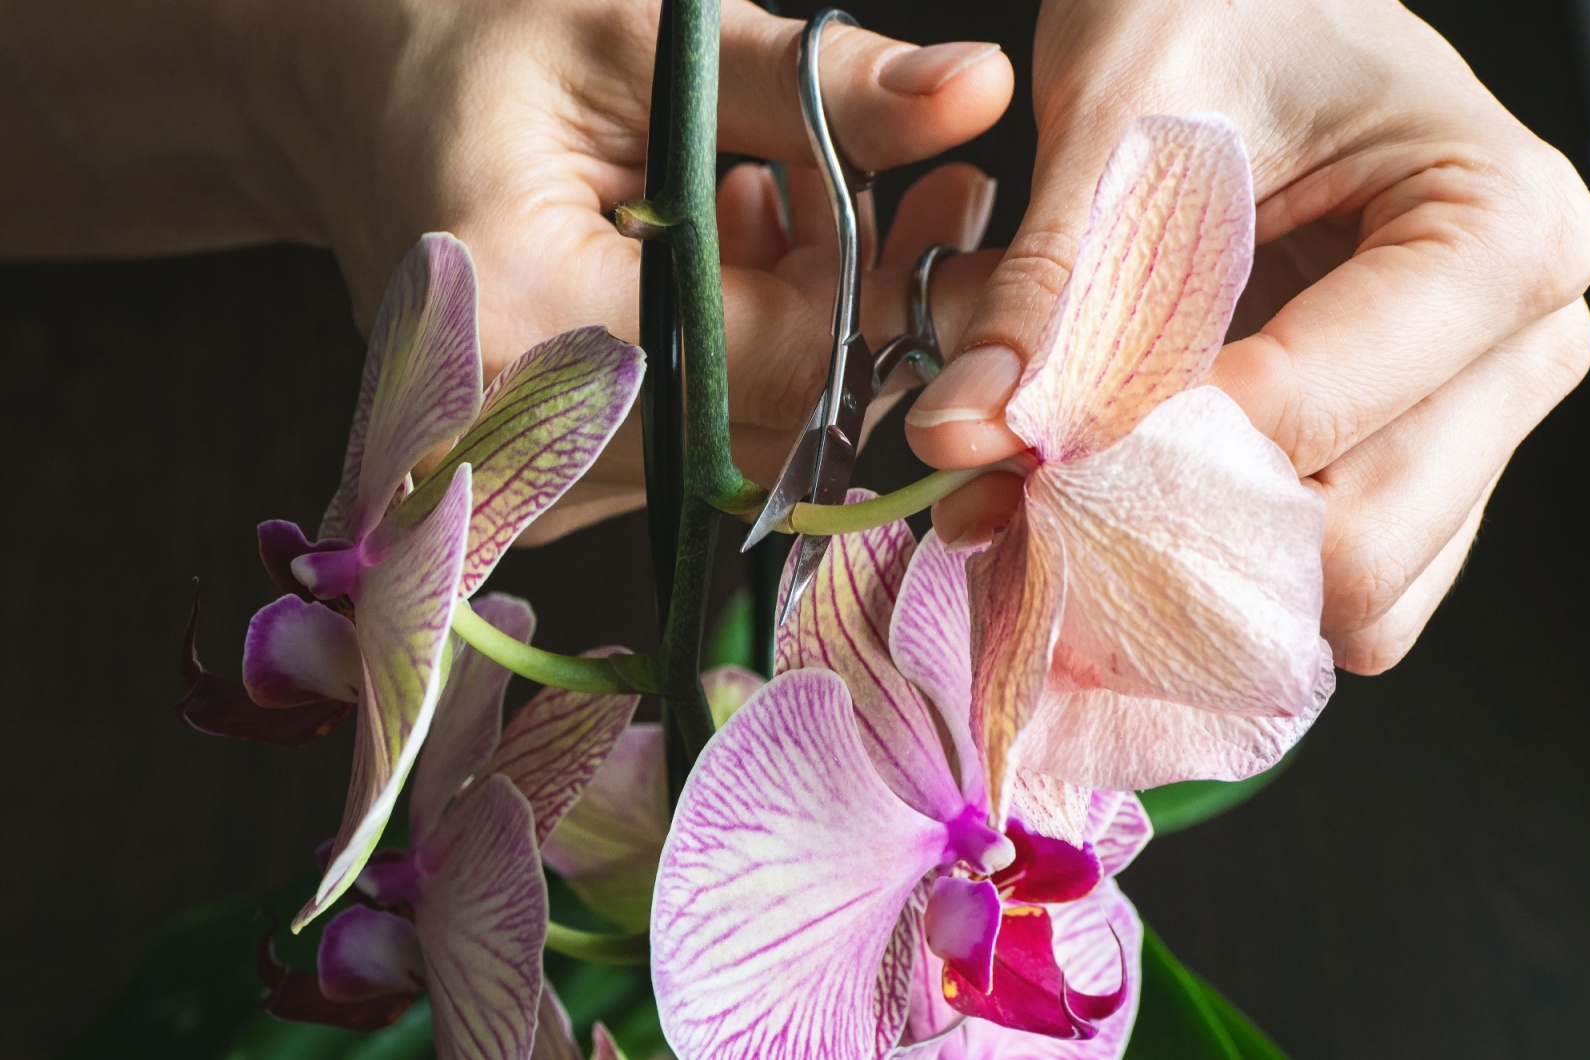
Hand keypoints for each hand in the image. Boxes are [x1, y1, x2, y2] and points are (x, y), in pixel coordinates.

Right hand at [270, 0, 1010, 540]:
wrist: (344, 107)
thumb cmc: (471, 48)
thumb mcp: (643, 38)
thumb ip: (811, 86)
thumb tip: (979, 90)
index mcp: (525, 309)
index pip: (775, 357)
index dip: (884, 293)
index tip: (942, 209)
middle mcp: (514, 429)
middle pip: (774, 416)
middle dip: (855, 310)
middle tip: (894, 195)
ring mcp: (527, 479)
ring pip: (749, 438)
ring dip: (799, 331)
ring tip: (771, 201)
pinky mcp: (547, 489)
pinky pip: (700, 449)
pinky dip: (740, 362)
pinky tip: (713, 262)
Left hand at [904, 0, 1589, 673]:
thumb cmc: (1223, 4)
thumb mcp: (1127, 113)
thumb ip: (1054, 283)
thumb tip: (966, 436)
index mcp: (1499, 232)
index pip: (1308, 419)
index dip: (1143, 450)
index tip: (1020, 442)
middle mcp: (1520, 344)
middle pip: (1354, 544)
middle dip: (1166, 533)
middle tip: (1027, 481)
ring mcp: (1474, 418)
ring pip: (1348, 592)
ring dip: (1184, 568)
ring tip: (1070, 481)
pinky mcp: (1411, 460)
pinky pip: (1326, 579)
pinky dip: (1215, 570)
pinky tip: (1124, 500)